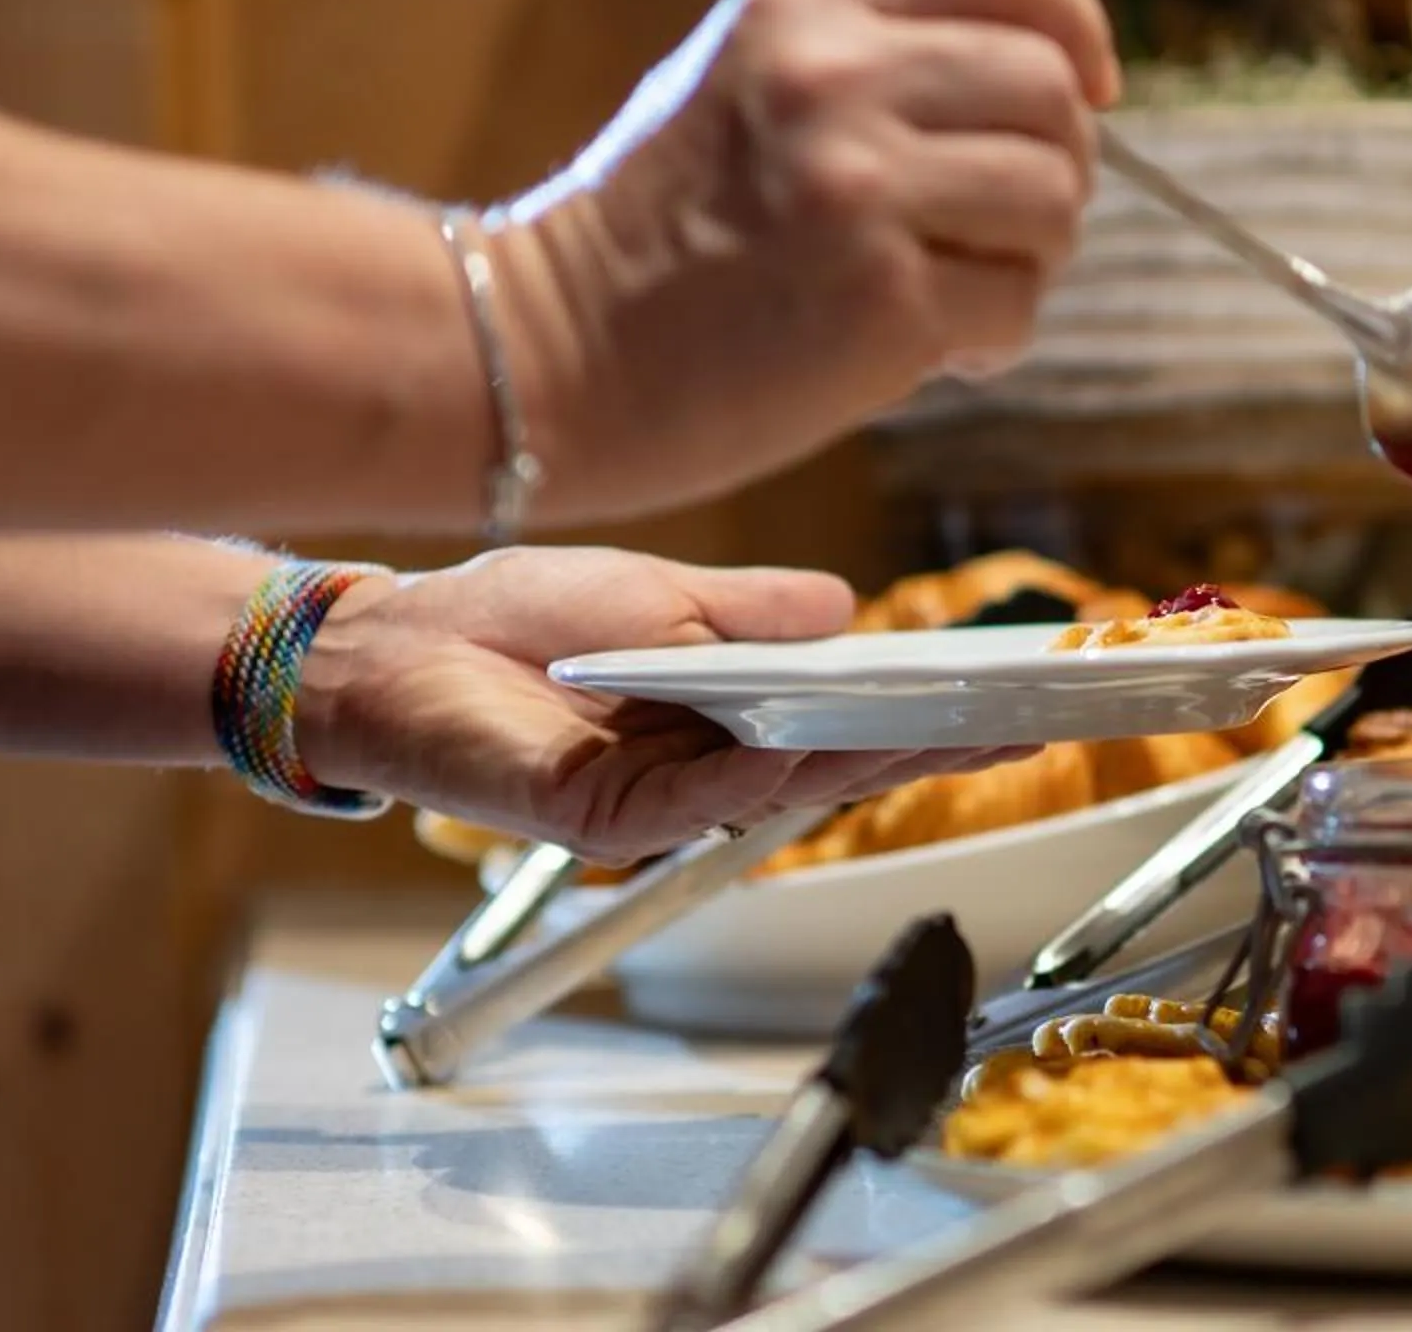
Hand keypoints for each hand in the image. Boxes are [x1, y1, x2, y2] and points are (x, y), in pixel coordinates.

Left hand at [296, 545, 1019, 861]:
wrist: (395, 644)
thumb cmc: (512, 618)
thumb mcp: (663, 595)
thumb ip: (756, 614)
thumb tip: (850, 611)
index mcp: (724, 721)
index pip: (845, 723)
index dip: (926, 711)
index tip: (1008, 689)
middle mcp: (701, 774)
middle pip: (834, 766)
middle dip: (928, 744)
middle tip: (1016, 719)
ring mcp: (656, 803)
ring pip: (781, 790)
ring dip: (864, 760)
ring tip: (945, 729)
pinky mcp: (600, 815)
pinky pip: (695, 797)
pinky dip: (758, 773)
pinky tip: (810, 748)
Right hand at [491, 0, 1117, 524]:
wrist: (546, 355)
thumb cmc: (653, 237)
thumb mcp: (742, 83)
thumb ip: (869, 53)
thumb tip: (1045, 79)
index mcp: (801, 8)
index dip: (1073, 16)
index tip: (1092, 82)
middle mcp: (836, 79)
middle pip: (1049, 90)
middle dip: (1057, 165)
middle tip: (1003, 226)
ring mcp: (861, 189)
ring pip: (1054, 200)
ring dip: (1029, 258)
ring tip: (955, 289)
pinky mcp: (883, 302)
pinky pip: (1014, 307)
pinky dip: (990, 340)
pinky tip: (928, 352)